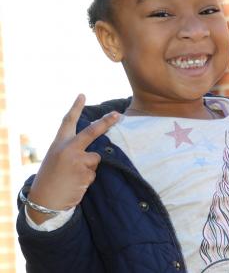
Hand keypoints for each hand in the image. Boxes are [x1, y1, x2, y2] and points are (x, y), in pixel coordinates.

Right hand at [26, 94, 118, 223]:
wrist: (44, 200)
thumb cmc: (51, 180)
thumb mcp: (56, 160)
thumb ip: (72, 150)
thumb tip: (95, 151)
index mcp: (58, 144)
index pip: (68, 122)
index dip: (76, 108)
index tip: (82, 95)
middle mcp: (67, 148)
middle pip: (91, 131)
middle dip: (106, 122)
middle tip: (118, 114)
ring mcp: (77, 159)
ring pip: (95, 159)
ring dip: (89, 168)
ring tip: (73, 177)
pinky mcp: (85, 172)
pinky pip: (94, 173)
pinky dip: (88, 179)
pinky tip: (76, 184)